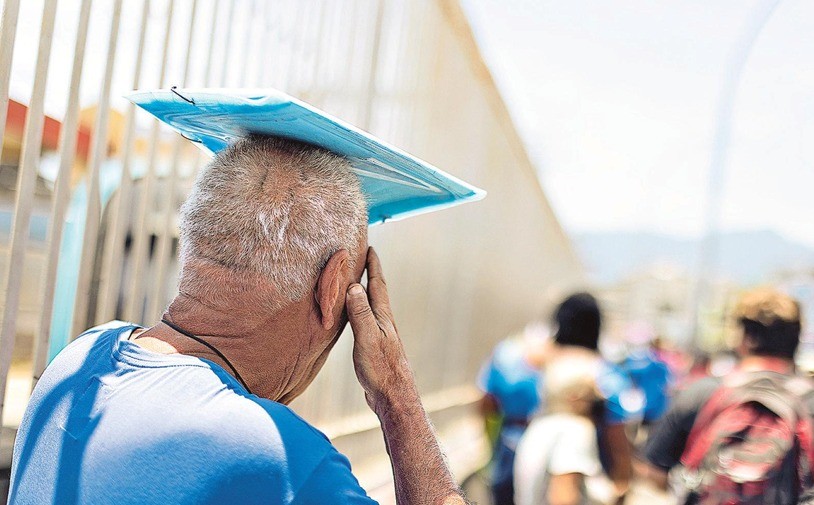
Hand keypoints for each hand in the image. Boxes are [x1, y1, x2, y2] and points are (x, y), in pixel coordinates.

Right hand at [346, 247, 416, 411]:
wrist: (393, 397)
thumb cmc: (381, 368)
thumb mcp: (367, 338)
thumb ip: (361, 313)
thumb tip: (354, 285)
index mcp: (382, 316)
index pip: (377, 284)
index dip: (374, 265)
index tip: (370, 247)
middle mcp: (383, 322)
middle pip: (375, 292)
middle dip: (370, 274)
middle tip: (363, 258)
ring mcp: (380, 335)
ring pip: (370, 307)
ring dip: (364, 292)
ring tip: (356, 283)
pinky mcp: (375, 348)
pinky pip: (365, 321)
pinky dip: (358, 311)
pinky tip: (354, 318)